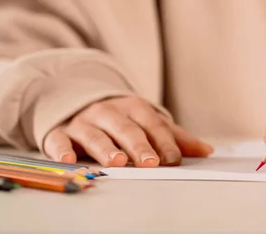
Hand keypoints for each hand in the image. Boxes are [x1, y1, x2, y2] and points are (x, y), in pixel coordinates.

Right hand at [43, 96, 213, 166]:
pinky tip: (69, 160)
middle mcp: (108, 112)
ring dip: (106, 148)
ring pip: (95, 134)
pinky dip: (62, 150)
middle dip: (139, 146)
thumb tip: (207, 150)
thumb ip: (175, 137)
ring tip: (117, 162)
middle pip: (126, 129)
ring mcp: (83, 122)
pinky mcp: (59, 132)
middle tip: (150, 163)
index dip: (163, 142)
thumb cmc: (120, 119)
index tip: (173, 160)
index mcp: (133, 108)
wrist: (76, 102)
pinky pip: (59, 140)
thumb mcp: (147, 122)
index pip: (152, 125)